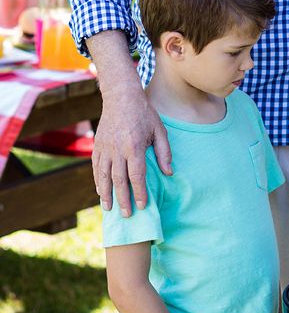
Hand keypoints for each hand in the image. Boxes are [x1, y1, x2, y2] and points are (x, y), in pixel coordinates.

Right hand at [93, 86, 170, 215]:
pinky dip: (98, 181)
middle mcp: (117, 149)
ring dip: (107, 194)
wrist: (121, 97)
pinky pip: (96, 168)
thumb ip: (164, 152)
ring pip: (104, 176)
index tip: (143, 205)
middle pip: (119, 180)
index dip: (140, 192)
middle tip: (127, 215)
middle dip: (124, 199)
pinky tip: (100, 192)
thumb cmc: (145, 114)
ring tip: (110, 209)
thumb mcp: (160, 130)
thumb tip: (169, 173)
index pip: (137, 175)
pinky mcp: (97, 146)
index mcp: (134, 146)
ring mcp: (105, 148)